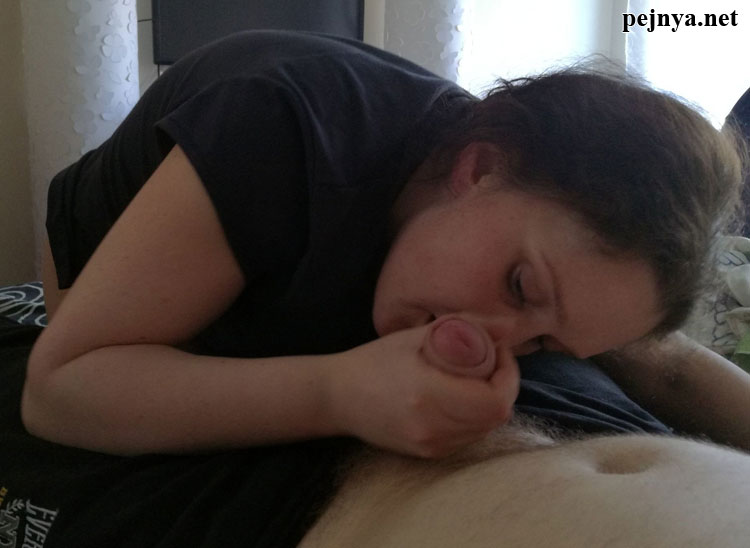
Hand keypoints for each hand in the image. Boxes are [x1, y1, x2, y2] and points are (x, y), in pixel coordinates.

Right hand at [328, 316, 519, 457]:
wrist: (336, 397)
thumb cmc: (374, 360)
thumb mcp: (416, 335)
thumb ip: (464, 327)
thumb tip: (508, 326)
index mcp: (427, 395)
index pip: (494, 401)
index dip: (508, 376)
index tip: (498, 351)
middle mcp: (431, 428)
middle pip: (496, 417)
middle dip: (503, 386)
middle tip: (492, 361)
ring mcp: (429, 446)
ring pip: (485, 429)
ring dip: (491, 402)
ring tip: (477, 378)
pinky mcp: (427, 454)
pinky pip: (468, 437)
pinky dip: (474, 417)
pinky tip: (461, 397)